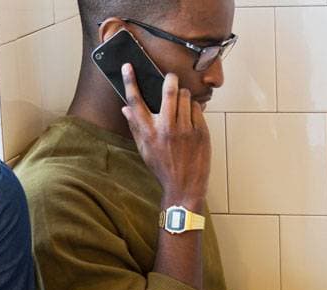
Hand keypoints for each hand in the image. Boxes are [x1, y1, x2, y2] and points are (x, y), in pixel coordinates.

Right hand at [119, 63, 209, 204]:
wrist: (184, 187)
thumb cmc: (163, 168)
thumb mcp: (144, 149)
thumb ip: (135, 126)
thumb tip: (125, 108)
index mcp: (148, 132)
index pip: (136, 101)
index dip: (129, 81)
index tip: (127, 66)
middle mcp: (166, 128)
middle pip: (168, 91)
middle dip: (170, 80)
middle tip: (170, 79)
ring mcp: (185, 129)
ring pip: (185, 96)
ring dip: (183, 95)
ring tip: (181, 105)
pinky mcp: (201, 131)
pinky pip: (197, 108)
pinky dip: (193, 109)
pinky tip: (190, 119)